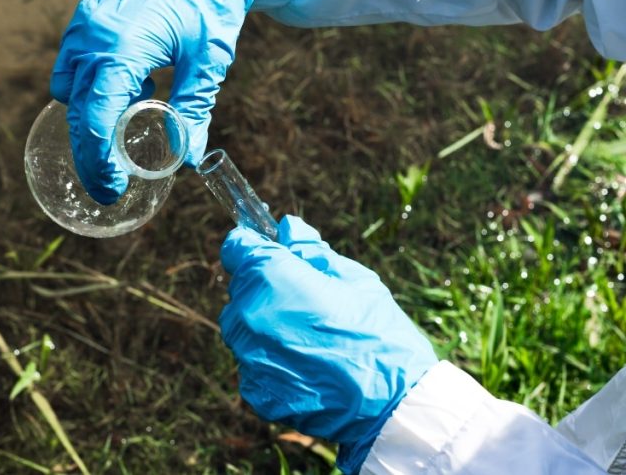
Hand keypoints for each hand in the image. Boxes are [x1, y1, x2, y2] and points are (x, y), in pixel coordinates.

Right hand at [50, 0, 254, 203]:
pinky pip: (75, 57)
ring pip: (71, 82)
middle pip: (77, 107)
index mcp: (122, 45)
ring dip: (91, 111)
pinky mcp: (90, 8)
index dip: (99, 159)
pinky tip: (129, 84)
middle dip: (90, 148)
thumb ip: (193, 109)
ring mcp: (87, 17)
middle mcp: (94, 31)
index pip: (95, 116)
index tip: (111, 186)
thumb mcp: (209, 61)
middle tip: (108, 181)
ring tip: (130, 120)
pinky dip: (91, 80)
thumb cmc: (212, 2)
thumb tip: (188, 156)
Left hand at [219, 216, 438, 472]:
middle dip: (265, 289)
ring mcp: (248, 356)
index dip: (254, 247)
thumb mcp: (352, 279)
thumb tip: (287, 228)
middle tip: (307, 303)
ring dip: (265, 327)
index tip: (271, 254)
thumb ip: (311, 251)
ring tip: (311, 339)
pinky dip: (272, 363)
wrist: (394, 404)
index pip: (237, 248)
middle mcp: (249, 314)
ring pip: (243, 328)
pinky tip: (308, 368)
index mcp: (270, 277)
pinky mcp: (256, 390)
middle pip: (240, 290)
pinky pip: (253, 365)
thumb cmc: (379, 332)